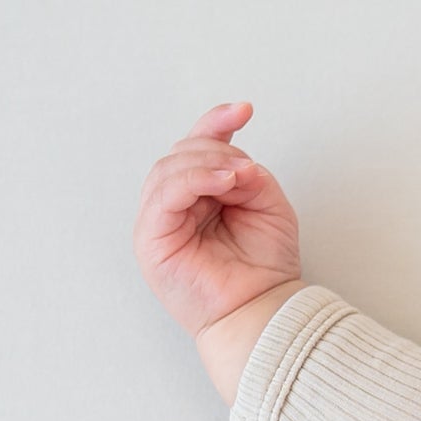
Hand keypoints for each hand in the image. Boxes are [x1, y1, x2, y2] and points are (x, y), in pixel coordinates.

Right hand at [135, 101, 303, 335]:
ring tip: (239, 177)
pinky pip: (164, 194)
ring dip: (208, 163)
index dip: (215, 123)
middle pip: (181, 153)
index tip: (244, 109)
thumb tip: (236, 159)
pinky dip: (193, 180)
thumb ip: (251, 176)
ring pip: (169, 168)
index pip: (197, 148)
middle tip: (247, 169)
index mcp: (199, 196)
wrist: (262, 312)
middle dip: (216, 149)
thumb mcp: (269, 207)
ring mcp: (160, 222)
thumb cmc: (264, 269)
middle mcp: (175, 206)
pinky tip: (223, 182)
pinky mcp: (152, 239)